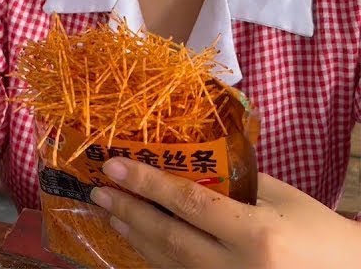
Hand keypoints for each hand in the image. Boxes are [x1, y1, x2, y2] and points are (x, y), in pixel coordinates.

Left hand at [91, 157, 360, 268]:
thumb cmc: (321, 234)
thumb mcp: (284, 199)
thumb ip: (235, 182)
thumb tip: (185, 162)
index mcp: (257, 236)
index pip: (190, 204)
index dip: (148, 184)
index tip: (115, 167)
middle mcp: (239, 268)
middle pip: (169, 237)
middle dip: (130, 210)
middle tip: (100, 189)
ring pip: (169, 263)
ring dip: (136, 235)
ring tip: (111, 210)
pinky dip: (156, 258)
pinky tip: (139, 240)